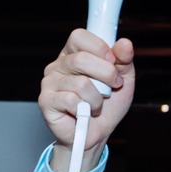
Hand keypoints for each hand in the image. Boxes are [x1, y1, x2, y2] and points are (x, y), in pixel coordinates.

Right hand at [38, 30, 136, 164]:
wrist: (96, 135)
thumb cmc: (107, 106)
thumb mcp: (123, 79)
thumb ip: (123, 60)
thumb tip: (125, 43)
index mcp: (73, 55)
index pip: (79, 36)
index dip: (99, 46)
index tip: (112, 60)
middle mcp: (58, 66)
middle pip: (81, 59)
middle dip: (106, 74)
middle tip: (113, 86)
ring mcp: (49, 83)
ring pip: (80, 83)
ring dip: (98, 98)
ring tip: (97, 104)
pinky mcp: (46, 101)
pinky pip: (72, 100)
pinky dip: (85, 109)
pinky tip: (84, 113)